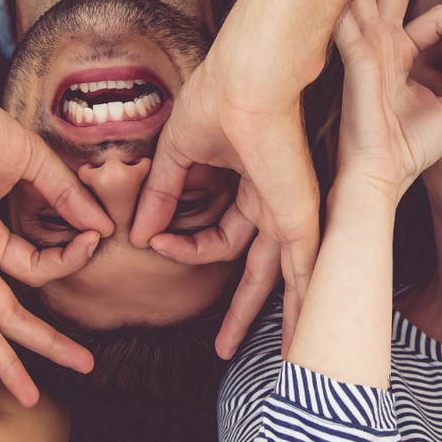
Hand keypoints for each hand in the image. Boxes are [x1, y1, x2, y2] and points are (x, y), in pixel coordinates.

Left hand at [0, 5, 110, 401]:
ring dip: (9, 364)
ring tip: (32, 398)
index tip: (97, 238)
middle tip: (85, 363)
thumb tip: (104, 227)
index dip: (71, 257)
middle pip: (14, 314)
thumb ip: (65, 195)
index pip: (39, 265)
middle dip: (49, 342)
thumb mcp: (31, 162)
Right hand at [132, 18, 324, 361]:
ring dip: (282, 321)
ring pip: (287, 281)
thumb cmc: (220, 95)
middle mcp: (275, 204)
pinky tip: (302, 342)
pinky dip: (301, 312)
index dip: (183, 245)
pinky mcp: (300, 221)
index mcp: (250, 184)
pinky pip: (303, 277)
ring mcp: (291, 215)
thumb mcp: (179, 152)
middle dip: (241, 309)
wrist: (252, 78)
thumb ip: (161, 192)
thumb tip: (138, 232)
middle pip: (259, 269)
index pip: (218, 235)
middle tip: (227, 347)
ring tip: (285, 363)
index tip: (153, 242)